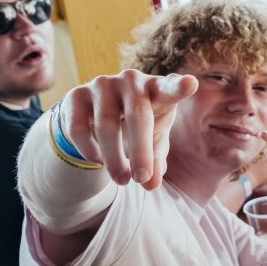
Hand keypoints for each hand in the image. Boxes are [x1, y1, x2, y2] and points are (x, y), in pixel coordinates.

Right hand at [60, 70, 195, 187]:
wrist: (96, 115)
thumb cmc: (138, 126)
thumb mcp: (153, 142)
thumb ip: (156, 161)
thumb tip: (150, 184)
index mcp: (157, 89)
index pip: (170, 88)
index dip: (179, 87)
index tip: (190, 84)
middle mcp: (130, 81)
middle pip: (138, 116)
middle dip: (141, 152)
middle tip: (142, 179)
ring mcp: (102, 84)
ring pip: (105, 125)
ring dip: (114, 159)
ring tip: (122, 180)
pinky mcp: (76, 95)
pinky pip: (79, 128)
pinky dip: (89, 151)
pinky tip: (98, 161)